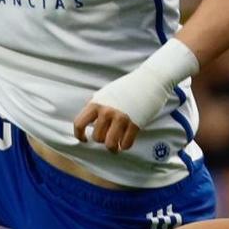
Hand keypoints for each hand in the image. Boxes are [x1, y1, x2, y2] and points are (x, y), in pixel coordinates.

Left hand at [72, 38, 197, 154]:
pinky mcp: (136, 124)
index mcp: (97, 103)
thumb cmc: (128, 86)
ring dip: (112, 148)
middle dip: (102, 140)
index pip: (80, 123)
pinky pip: (126, 143)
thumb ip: (97, 105)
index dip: (79, 134)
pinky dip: (125, 146)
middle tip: (107, 138)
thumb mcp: (107, 92)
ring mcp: (122, 118)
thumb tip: (88, 119)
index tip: (84, 139)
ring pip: (110, 144)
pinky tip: (125, 142)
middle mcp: (107, 111)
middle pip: (97, 137)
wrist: (149, 80)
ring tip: (115, 147)